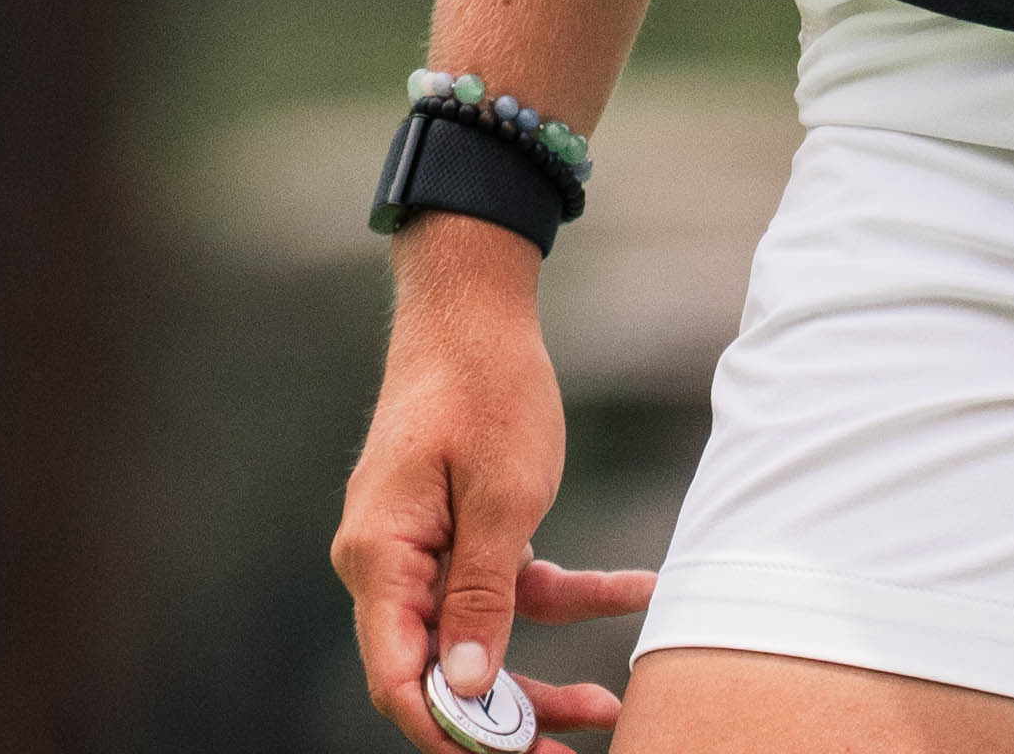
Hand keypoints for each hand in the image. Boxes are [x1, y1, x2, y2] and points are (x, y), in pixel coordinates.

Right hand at [336, 229, 652, 740]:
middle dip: (509, 722)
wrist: (476, 304)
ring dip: (539, 672)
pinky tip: (632, 588)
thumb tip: (468, 692)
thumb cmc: (486, 387)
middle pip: (441, 671)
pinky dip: (562, 595)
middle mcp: (388, 563)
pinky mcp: (454, 532)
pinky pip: (502, 588)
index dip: (451, 733)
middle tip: (575, 753)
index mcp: (381, 558)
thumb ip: (483, 599)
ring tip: (610, 702)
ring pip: (477, 639)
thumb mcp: (503, 500)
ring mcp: (420, 549)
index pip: (399, 678)